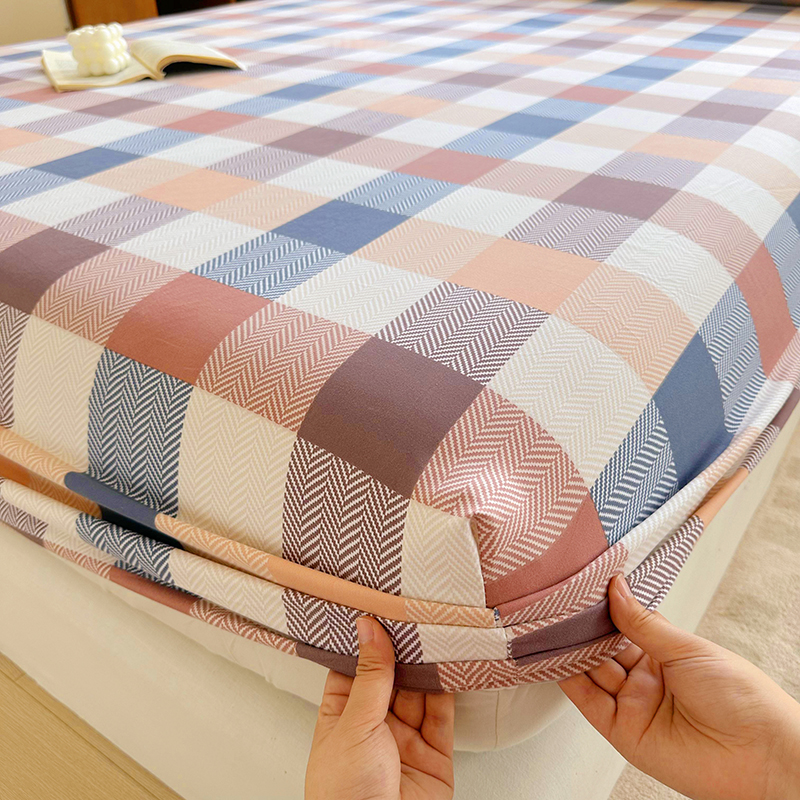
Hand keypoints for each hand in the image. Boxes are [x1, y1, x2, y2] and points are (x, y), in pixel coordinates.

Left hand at [305, 616, 454, 799]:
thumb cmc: (344, 797)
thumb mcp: (354, 725)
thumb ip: (370, 676)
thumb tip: (369, 629)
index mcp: (341, 719)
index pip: (354, 670)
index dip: (366, 641)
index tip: (378, 608)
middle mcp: (373, 728)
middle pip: (391, 678)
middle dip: (403, 650)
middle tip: (414, 615)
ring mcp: (405, 742)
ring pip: (419, 694)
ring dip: (427, 667)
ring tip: (435, 632)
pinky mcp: (435, 757)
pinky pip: (443, 716)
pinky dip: (449, 691)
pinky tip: (450, 667)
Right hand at [559, 575, 799, 799]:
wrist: (760, 756)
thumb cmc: (742, 699)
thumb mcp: (687, 649)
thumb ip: (643, 623)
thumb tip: (616, 588)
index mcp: (666, 655)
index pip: (623, 625)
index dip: (603, 608)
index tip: (581, 587)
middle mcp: (647, 679)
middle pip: (603, 648)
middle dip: (581, 627)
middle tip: (558, 604)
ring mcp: (633, 705)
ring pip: (590, 671)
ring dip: (570, 649)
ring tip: (550, 623)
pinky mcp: (622, 732)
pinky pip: (588, 701)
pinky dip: (568, 679)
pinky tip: (555, 656)